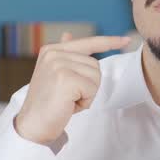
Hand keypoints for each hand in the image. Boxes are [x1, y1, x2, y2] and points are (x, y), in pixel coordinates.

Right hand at [14, 34, 130, 144]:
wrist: (32, 125)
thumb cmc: (47, 103)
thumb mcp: (55, 74)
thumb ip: (65, 55)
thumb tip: (69, 35)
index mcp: (51, 50)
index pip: (87, 42)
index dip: (109, 42)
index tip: (126, 40)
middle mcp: (54, 53)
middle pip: (95, 65)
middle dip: (88, 85)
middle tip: (68, 96)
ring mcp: (59, 65)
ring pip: (96, 76)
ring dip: (87, 94)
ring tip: (67, 100)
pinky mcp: (66, 79)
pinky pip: (92, 88)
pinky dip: (85, 101)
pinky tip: (69, 105)